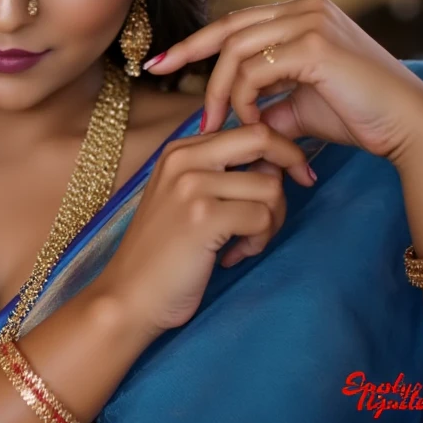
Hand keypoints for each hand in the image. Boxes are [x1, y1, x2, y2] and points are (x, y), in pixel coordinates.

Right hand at [98, 124, 313, 336]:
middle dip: (291, 168)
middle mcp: (184, 159)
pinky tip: (234, 255)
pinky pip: (261, 218)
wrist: (128, 294)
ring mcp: (192, 186)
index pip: (248, 128)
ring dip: (271, 221)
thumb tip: (275, 166)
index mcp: (179, 150)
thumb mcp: (183, 197)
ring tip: (245, 242)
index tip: (294, 176)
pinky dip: (258, 241)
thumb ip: (219, 173)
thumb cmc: (162, 252)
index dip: (281, 151)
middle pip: (263, 139)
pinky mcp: (204, 217)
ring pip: (270, 187)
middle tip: (283, 203)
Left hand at [144, 0, 422, 167]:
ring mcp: (311, 22)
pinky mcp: (315, 45)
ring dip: (221, 90)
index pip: (236, 23)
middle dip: (187, 52)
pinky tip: (250, 123)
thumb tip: (235, 117)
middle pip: (228, 29)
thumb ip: (265, 104)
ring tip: (216, 122)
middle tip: (156, 71)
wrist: (406, 128)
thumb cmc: (358, 116)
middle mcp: (305, 8)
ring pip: (236, 51)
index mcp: (300, 15)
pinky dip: (244, 98)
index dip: (196, 41)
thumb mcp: (298, 106)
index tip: (161, 60)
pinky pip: (256, 71)